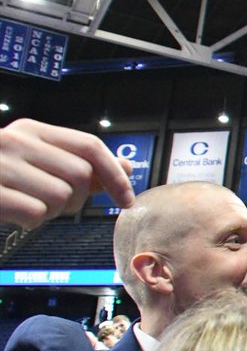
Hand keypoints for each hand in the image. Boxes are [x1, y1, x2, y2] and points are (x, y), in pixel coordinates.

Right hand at [0, 118, 134, 228]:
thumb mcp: (36, 162)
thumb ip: (79, 164)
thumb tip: (125, 167)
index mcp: (31, 130)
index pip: (89, 146)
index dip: (114, 174)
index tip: (126, 198)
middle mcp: (15, 140)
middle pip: (80, 175)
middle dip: (77, 198)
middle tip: (56, 203)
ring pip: (60, 196)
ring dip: (51, 211)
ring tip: (28, 205)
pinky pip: (35, 213)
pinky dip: (32, 221)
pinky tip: (16, 215)